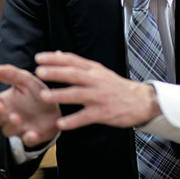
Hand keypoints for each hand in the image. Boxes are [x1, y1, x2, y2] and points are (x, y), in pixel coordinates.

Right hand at [0, 64, 60, 147]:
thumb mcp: (26, 81)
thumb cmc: (36, 93)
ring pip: (9, 130)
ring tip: (15, 117)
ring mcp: (19, 128)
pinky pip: (28, 140)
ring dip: (10, 124)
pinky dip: (29, 138)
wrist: (57, 106)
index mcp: (3, 102)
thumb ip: (13, 75)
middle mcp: (7, 117)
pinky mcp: (33, 136)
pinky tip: (32, 134)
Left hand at [34, 51, 160, 130]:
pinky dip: (73, 121)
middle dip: (56, 72)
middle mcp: (96, 80)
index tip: (39, 58)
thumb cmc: (115, 86)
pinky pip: (86, 117)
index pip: (73, 60)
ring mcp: (100, 97)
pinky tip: (60, 124)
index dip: (55, 58)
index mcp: (94, 69)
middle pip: (74, 74)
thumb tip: (56, 53)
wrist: (140, 101)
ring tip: (44, 96)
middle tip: (39, 72)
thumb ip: (77, 64)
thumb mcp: (98, 71)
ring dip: (60, 95)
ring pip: (78, 95)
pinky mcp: (104, 113)